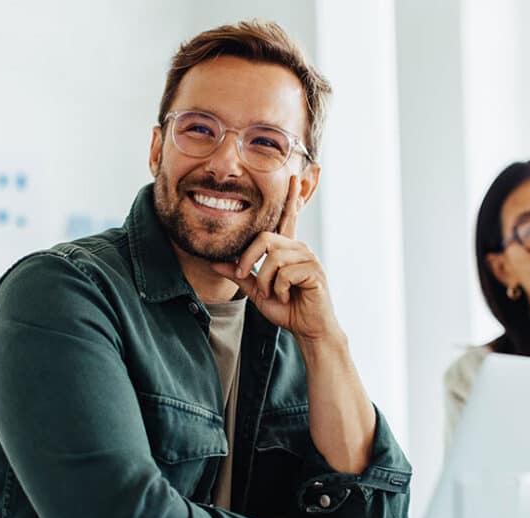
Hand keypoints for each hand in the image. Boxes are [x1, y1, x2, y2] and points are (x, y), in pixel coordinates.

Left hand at [209, 175, 339, 342]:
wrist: (309, 329)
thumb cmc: (287, 308)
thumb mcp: (258, 292)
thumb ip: (240, 275)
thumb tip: (214, 263)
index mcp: (287, 249)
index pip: (286, 219)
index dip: (290, 198)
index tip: (292, 177)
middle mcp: (299, 248)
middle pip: (265, 239)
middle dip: (249, 261)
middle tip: (246, 279)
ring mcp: (308, 258)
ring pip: (273, 258)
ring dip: (265, 282)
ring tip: (273, 295)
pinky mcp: (314, 271)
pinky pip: (285, 273)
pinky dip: (279, 290)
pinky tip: (287, 297)